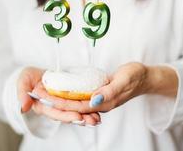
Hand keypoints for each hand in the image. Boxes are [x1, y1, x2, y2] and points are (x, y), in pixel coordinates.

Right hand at [17, 67, 100, 124]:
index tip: (77, 116)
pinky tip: (98, 112)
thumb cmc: (28, 78)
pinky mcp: (68, 100)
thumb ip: (22, 94)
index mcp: (42, 106)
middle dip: (81, 118)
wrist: (35, 74)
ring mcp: (61, 105)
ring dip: (87, 117)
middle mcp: (53, 108)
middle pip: (68, 115)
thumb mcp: (22, 81)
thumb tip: (24, 107)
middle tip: (93, 121)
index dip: (66, 115)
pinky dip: (87, 109)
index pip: (56, 112)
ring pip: (75, 112)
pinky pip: (78, 105)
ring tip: (97, 119)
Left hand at [49, 62, 177, 113]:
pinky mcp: (100, 95)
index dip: (60, 102)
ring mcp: (99, 100)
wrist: (145, 77)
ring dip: (60, 99)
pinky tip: (61, 90)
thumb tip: (93, 101)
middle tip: (37, 93)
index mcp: (104, 102)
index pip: (77, 106)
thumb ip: (109, 91)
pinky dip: (69, 95)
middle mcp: (99, 104)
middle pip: (73, 107)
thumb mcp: (124, 80)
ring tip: (44, 92)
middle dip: (55, 101)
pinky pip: (81, 97)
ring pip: (75, 103)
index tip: (45, 96)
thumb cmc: (135, 77)